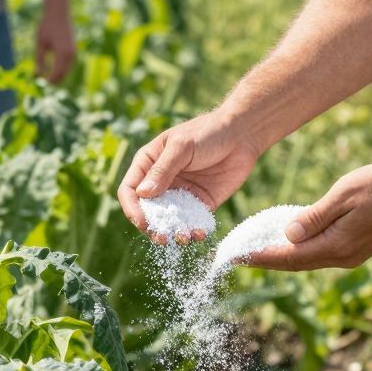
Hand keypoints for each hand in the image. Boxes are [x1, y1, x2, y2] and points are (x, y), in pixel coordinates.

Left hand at [35, 0, 75, 84]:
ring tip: (46, 78)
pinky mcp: (73, 50)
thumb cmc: (47, 26)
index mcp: (62, 53)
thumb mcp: (40, 43)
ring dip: (57, 75)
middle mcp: (70, 55)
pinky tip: (52, 70)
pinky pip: (68, 65)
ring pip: (66, 71)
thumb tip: (38, 74)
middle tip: (42, 83)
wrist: (59, 12)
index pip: (56, 74)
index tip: (40, 84)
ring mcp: (73, 52)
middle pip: (63, 74)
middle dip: (54, 80)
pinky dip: (61, 69)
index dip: (49, 81)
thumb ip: (39, 59)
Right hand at [118, 109, 260, 235]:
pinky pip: (192, 221)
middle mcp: (161, 181)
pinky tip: (199, 233)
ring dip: (173, 232)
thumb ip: (163, 170)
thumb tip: (142, 194)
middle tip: (162, 238)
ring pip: (169, 220)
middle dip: (152, 226)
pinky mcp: (200, 203)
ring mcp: (180, 194)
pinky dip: (193, 230)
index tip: (142, 221)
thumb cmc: (207, 132)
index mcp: (148, 163)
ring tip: (183, 238)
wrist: (242, 135)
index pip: (130, 190)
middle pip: (147, 210)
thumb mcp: (181, 147)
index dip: (132, 208)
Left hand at [246, 162, 371, 271]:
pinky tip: (288, 242)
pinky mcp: (355, 250)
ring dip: (282, 257)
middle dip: (266, 260)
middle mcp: (341, 258)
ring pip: (307, 261)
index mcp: (336, 246)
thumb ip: (314, 216)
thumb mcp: (343, 194)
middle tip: (238, 257)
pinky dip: (299, 251)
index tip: (237, 257)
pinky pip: (319, 254)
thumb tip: (288, 235)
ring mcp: (350, 256)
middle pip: (295, 264)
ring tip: (256, 250)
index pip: (289, 256)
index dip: (261, 257)